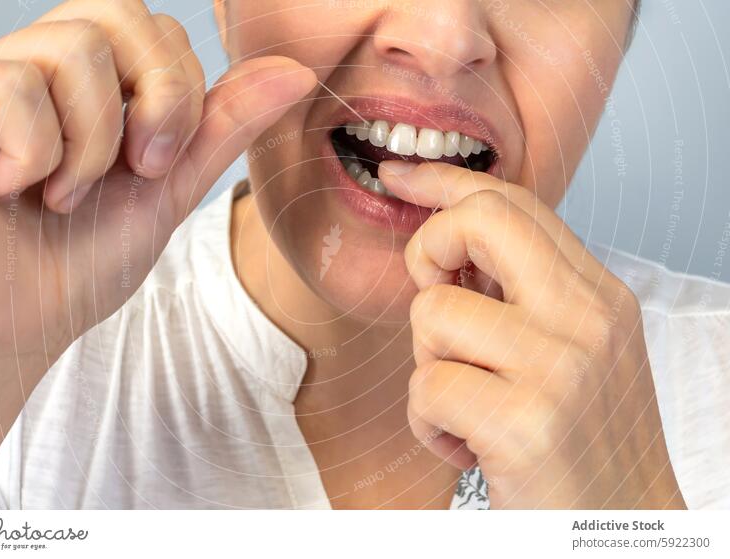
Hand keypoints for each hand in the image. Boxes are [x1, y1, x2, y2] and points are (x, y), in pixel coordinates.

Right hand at [0, 0, 315, 507]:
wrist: (3, 336)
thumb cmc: (72, 269)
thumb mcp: (167, 190)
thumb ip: (222, 126)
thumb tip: (295, 70)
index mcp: (82, 86)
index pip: (153, 26)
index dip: (179, 91)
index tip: (154, 164)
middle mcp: (29, 67)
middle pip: (119, 11)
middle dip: (157, 102)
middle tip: (136, 168)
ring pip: (75, 49)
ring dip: (93, 146)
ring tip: (61, 195)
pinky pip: (16, 88)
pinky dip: (36, 157)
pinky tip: (6, 190)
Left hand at [379, 161, 685, 508]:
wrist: (623, 532)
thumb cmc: (580, 443)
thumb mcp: (573, 351)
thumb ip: (523, 293)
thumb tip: (450, 238)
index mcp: (598, 295)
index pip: (513, 203)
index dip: (446, 181)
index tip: (400, 175)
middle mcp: (588, 318)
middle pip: (479, 219)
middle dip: (430, 248)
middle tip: (435, 293)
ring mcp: (561, 368)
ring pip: (434, 312)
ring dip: (430, 366)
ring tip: (467, 405)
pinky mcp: (525, 422)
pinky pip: (427, 386)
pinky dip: (428, 423)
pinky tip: (465, 446)